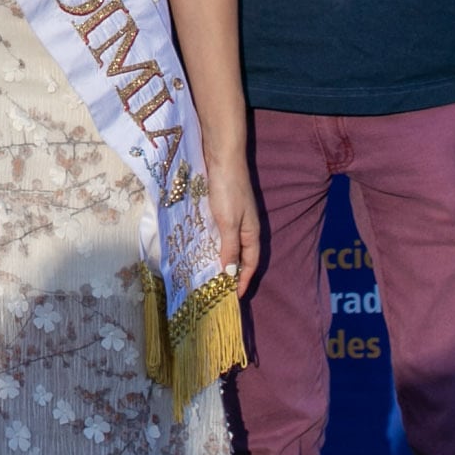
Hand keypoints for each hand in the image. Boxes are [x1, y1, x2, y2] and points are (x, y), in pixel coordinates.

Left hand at [205, 141, 259, 283]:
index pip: (251, 263)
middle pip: (241, 256)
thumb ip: (230, 248)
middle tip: (219, 289)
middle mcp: (245, 226)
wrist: (222, 156)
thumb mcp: (229, 222)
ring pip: (229, 244)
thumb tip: (231, 274)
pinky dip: (214, 244)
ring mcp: (235, 216)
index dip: (244, 281)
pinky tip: (202, 248)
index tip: (235, 297)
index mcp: (251, 232)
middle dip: (233, 274)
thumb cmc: (227, 189)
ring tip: (208, 273)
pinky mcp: (223, 208)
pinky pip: (220, 233)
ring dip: (222, 259)